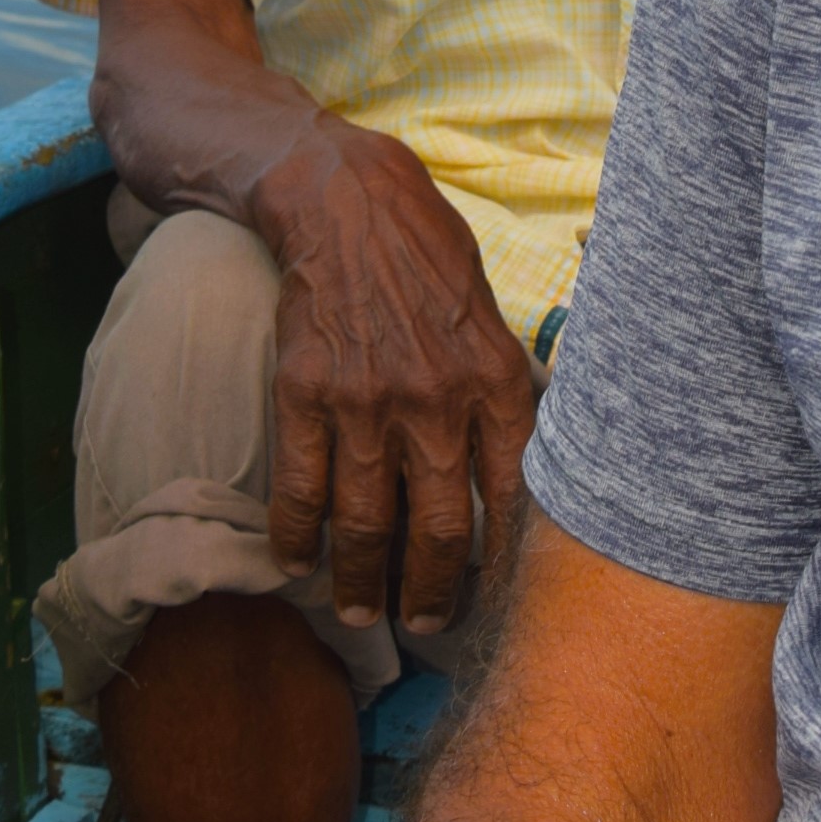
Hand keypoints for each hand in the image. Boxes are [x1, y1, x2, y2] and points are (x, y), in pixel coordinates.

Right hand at [250, 114, 542, 638]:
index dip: (503, 559)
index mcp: (495, 380)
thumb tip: (526, 454)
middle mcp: (436, 400)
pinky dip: (295, 534)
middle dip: (434, 590)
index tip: (495, 594)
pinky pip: (301, 486)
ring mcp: (367, 400)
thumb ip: (505, 384)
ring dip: (361, 579)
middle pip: (441, 528)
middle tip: (427, 623)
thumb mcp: (490, 312)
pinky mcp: (304, 393)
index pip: (513, 496)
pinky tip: (294, 562)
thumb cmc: (425, 251)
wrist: (341, 198)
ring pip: (367, 521)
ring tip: (358, 610)